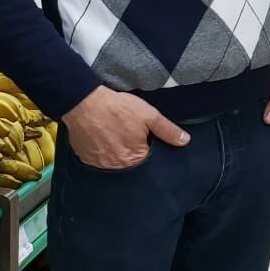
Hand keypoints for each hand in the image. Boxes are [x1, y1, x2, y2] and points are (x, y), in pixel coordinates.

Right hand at [62, 86, 188, 169]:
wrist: (85, 103)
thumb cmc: (118, 109)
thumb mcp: (149, 115)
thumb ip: (168, 130)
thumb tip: (185, 141)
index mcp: (134, 159)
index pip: (147, 161)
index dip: (147, 148)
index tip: (143, 138)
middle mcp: (116, 167)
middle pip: (130, 163)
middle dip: (131, 151)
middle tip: (127, 133)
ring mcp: (99, 164)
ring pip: (113, 162)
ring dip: (116, 151)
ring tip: (115, 134)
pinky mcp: (85, 159)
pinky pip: (98, 159)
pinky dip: (101, 151)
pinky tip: (102, 138)